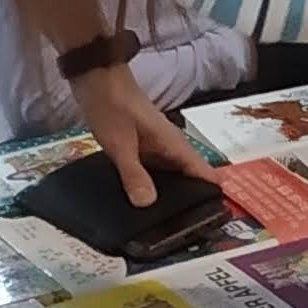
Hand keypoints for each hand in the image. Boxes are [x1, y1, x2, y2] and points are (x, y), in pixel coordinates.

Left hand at [69, 57, 217, 209]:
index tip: (209, 220)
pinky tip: (141, 199)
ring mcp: (158, 147)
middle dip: (191, 202)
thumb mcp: (121, 145)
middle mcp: (172, 148)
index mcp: (175, 145)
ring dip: (170, 194)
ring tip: (163, 223)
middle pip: (191, 180)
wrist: (95, 78)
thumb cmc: (112, 106)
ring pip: (173, 177)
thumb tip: (148, 205)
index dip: (212, 197)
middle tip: (183, 229)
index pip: (206, 174)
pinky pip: (155, 171)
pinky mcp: (144, 147)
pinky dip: (153, 184)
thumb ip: (134, 175)